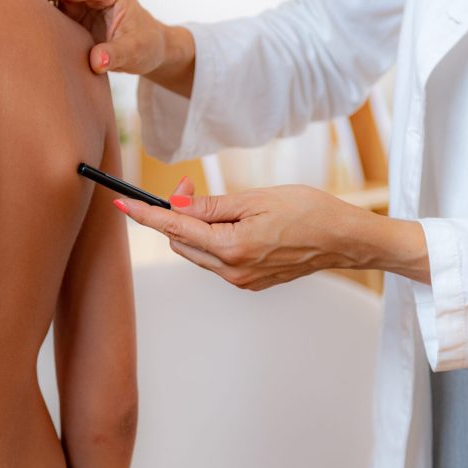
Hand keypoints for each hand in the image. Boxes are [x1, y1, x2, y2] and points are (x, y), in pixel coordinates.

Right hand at [23, 0, 195, 95]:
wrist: (151, 48)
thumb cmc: (146, 45)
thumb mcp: (134, 52)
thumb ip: (115, 55)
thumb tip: (96, 62)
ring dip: (29, 4)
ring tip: (2, 11)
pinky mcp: (72, 9)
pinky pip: (49, 9)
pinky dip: (35, 15)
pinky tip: (16, 24)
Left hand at [116, 181, 386, 290]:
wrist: (345, 240)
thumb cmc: (308, 210)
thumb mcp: (257, 198)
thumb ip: (213, 205)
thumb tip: (177, 203)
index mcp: (232, 247)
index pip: (175, 227)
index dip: (145, 213)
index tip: (122, 202)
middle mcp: (232, 271)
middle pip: (182, 241)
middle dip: (176, 214)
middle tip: (189, 184)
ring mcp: (241, 281)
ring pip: (198, 251)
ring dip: (196, 227)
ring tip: (221, 204)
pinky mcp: (251, 283)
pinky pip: (218, 260)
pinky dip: (214, 240)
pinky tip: (236, 223)